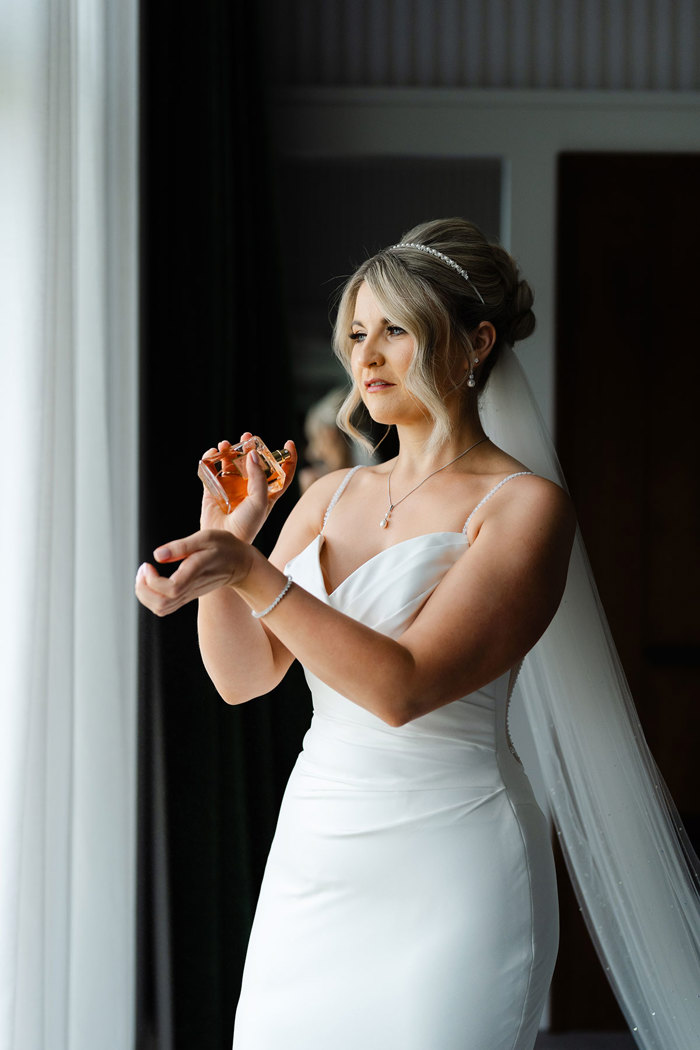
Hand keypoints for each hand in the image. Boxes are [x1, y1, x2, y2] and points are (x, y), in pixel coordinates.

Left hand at [135, 529, 252, 616]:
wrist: (241, 564)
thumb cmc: (225, 546)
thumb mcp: (206, 537)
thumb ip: (182, 546)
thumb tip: (157, 555)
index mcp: (196, 573)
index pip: (171, 589)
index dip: (152, 580)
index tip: (148, 564)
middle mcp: (191, 588)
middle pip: (161, 604)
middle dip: (143, 589)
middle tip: (143, 568)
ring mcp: (189, 595)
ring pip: (161, 608)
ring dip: (145, 593)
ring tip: (145, 573)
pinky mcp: (186, 596)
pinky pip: (164, 606)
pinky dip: (150, 596)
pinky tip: (152, 579)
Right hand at [199, 433, 296, 542]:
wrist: (225, 539)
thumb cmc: (248, 525)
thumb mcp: (261, 501)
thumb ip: (259, 477)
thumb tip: (252, 454)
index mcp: (267, 493)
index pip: (282, 473)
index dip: (287, 458)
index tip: (288, 443)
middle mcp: (249, 488)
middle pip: (253, 462)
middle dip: (251, 448)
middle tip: (248, 438)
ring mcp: (231, 488)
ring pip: (231, 463)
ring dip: (229, 450)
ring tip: (227, 444)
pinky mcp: (213, 489)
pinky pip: (212, 469)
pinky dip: (211, 458)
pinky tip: (213, 453)